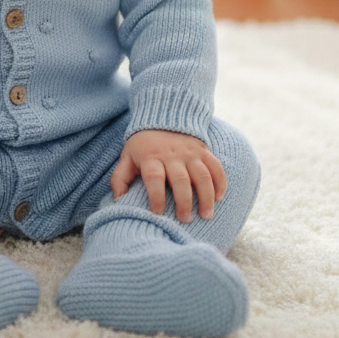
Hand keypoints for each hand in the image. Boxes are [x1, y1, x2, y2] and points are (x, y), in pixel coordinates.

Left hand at [110, 129, 226, 223]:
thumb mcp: (127, 157)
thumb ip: (120, 178)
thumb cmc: (143, 145)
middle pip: (180, 180)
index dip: (156, 196)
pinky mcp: (203, 151)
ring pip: (202, 175)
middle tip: (185, 219)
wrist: (163, 118)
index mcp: (151, 157)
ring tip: (206, 215)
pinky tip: (219, 197)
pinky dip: (220, 182)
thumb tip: (118, 201)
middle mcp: (172, 155)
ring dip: (206, 196)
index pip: (154, 177)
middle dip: (184, 202)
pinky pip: (216, 167)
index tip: (158, 213)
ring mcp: (190, 153)